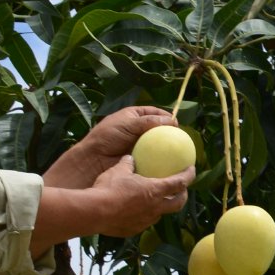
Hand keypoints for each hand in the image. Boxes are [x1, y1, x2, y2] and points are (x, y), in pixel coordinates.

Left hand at [45, 107, 179, 189]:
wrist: (94, 158)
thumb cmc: (107, 137)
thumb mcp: (128, 124)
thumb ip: (149, 121)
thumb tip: (172, 120)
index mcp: (134, 116)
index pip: (154, 112)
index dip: (166, 116)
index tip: (176, 123)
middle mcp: (137, 129)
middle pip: (158, 128)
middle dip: (169, 132)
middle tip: (180, 138)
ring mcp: (139, 143)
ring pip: (157, 143)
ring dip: (166, 146)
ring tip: (179, 151)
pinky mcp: (139, 157)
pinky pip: (153, 156)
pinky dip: (161, 158)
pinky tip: (169, 161)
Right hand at [89, 156, 192, 236]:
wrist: (94, 212)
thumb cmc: (109, 188)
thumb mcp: (118, 170)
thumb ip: (127, 164)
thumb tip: (130, 157)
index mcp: (155, 190)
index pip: (180, 182)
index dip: (189, 175)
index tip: (192, 169)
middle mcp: (155, 208)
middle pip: (178, 203)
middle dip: (182, 195)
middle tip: (180, 189)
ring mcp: (145, 221)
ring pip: (160, 214)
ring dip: (161, 206)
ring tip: (156, 200)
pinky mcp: (134, 230)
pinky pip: (143, 222)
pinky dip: (144, 215)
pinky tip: (135, 211)